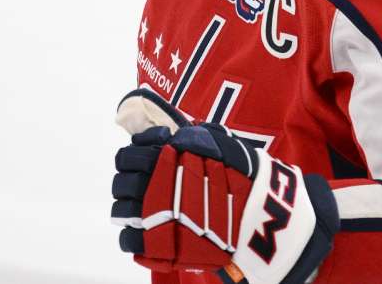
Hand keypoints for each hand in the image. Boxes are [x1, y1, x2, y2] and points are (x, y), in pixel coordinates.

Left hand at [111, 121, 338, 283]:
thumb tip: (174, 135)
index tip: (144, 160)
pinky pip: (129, 240)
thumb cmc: (244, 179)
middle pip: (121, 182)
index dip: (133, 157)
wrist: (261, 219)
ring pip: (120, 210)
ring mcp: (154, 216)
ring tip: (144, 211)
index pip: (129, 154)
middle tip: (143, 187)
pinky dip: (133, 236)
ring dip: (128, 208)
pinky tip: (147, 232)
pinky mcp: (157, 245)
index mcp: (167, 158)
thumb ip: (195, 139)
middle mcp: (156, 185)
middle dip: (128, 183)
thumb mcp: (222, 146)